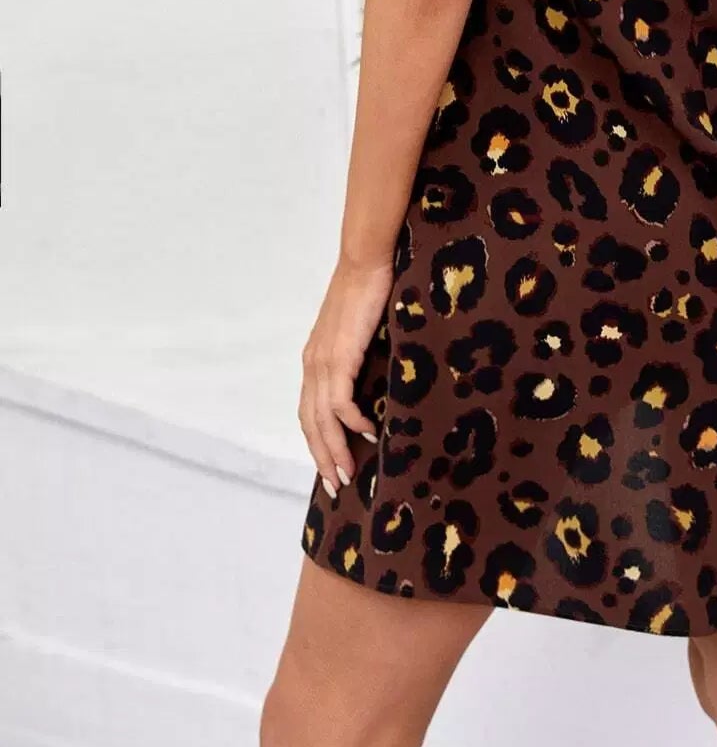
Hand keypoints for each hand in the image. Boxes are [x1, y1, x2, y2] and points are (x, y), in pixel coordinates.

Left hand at [298, 256, 391, 495]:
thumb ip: (359, 356)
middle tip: (337, 486)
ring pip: (321, 420)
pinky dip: (351, 422)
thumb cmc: (370, 290)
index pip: (309, 412)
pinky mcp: (337, 357)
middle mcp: (312, 364)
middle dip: (322, 458)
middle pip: (309, 423)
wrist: (366, 260)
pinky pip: (340, 402)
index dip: (318, 443)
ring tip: (349, 473)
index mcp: (315, 359)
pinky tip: (368, 431)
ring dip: (334, 450)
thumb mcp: (360, 331)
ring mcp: (322, 361)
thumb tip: (376, 383)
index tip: (331, 467)